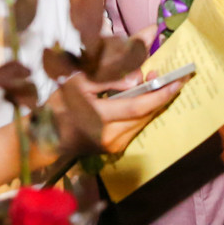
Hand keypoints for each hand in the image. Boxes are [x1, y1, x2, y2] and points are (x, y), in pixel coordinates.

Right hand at [70, 73, 184, 158]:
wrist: (45, 138)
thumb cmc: (59, 105)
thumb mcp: (78, 82)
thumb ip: (109, 77)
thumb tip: (138, 76)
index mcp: (99, 118)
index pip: (138, 106)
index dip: (160, 93)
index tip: (178, 80)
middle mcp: (110, 136)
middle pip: (145, 114)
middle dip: (163, 95)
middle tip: (176, 76)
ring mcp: (113, 145)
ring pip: (143, 121)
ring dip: (155, 102)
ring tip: (162, 83)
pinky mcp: (114, 148)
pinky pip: (136, 127)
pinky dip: (145, 111)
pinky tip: (147, 97)